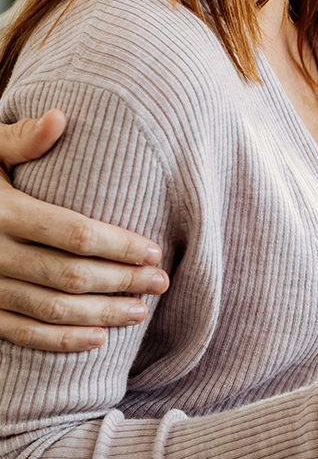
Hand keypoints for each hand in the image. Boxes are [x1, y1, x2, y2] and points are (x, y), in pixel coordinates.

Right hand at [0, 111, 168, 351]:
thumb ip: (21, 140)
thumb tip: (60, 117)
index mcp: (3, 212)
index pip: (74, 234)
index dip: (119, 246)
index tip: (154, 251)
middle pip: (70, 275)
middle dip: (121, 281)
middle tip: (160, 282)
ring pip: (51, 308)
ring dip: (101, 313)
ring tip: (140, 311)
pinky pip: (22, 333)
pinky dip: (61, 341)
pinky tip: (98, 339)